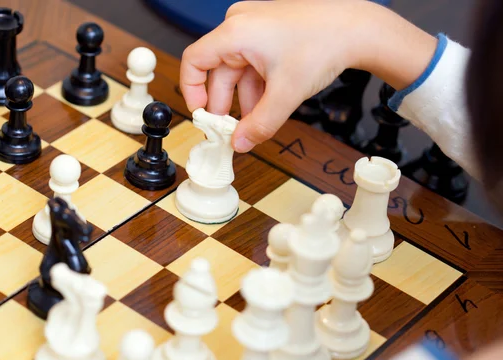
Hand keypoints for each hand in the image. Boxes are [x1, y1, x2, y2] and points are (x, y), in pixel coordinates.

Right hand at [180, 0, 436, 152]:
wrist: (356, 28)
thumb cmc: (323, 45)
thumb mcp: (287, 94)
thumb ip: (260, 124)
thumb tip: (240, 145)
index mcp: (235, 32)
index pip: (194, 61)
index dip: (192, 91)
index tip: (203, 115)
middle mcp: (240, 24)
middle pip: (217, 70)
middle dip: (226, 103)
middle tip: (232, 130)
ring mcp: (254, 25)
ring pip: (237, 70)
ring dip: (245, 98)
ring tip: (258, 120)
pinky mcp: (268, 30)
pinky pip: (252, 62)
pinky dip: (258, 84)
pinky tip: (269, 103)